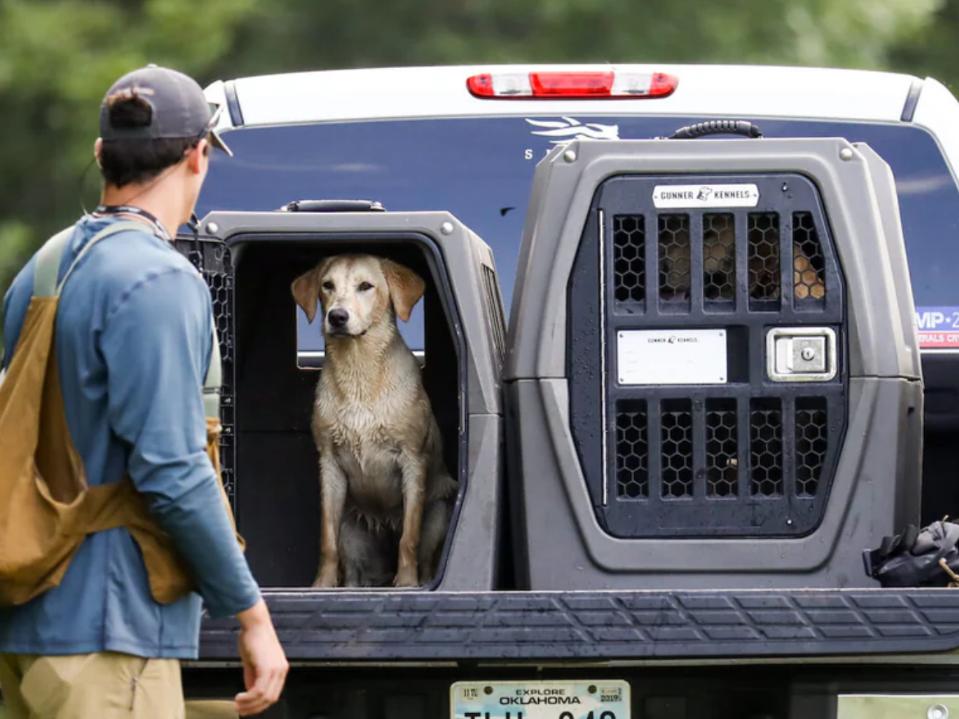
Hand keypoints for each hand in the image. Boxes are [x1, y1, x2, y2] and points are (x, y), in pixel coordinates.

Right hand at [235, 599, 288, 715]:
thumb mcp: (253, 662)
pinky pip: (259, 690)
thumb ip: (253, 677)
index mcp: (280, 669)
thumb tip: (250, 692)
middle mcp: (281, 670)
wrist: (255, 623)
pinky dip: (248, 698)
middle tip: (240, 710)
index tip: (247, 708)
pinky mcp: (268, 667)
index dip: (260, 705)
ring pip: (265, 697)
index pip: (273, 694)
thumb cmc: (254, 638)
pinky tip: (239, 697)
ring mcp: (276, 669)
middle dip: (254, 708)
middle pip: (271, 699)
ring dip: (249, 705)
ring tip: (237, 705)